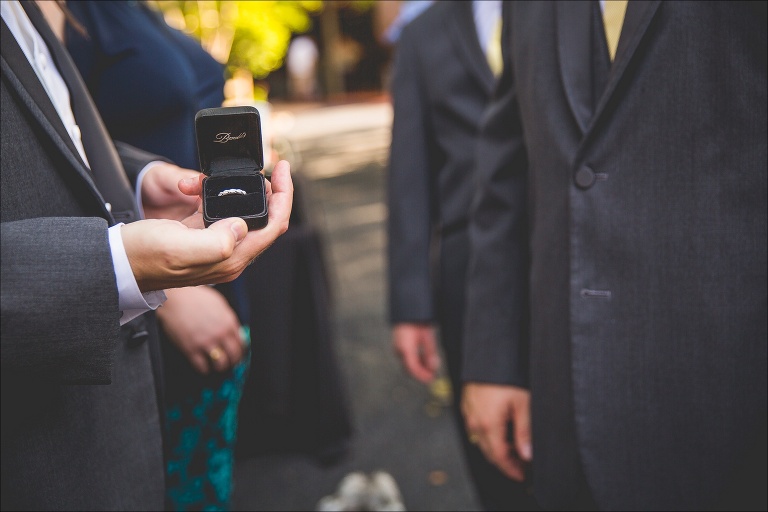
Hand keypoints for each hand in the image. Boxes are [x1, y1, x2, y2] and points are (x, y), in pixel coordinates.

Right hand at [122, 160, 292, 291]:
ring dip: (243, 192)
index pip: (274, 227)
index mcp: (231, 259)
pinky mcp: (203, 238)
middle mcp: (229, 256)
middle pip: (266, 221)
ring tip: (237, 174)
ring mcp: (217, 248)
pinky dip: (220, 196)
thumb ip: (217, 241)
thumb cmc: (144, 256)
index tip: (283, 168)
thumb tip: (241, 225)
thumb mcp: (180, 247)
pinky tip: (208, 186)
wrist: (116, 262)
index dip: (285, 197)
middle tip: (264, 169)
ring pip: (246, 216)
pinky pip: (223, 214)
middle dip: (269, 192)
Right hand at [156, 286, 243, 373]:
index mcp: (229, 322)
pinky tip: (204, 367)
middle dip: (233, 362)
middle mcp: (220, 334)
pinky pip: (202, 367)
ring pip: (220, 364)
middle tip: (230, 364)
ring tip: (217, 366)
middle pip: (234, 356)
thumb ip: (228, 319)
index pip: (242, 344)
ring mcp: (206, 342)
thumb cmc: (196, 297)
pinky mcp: (191, 349)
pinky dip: (204, 369)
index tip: (237, 355)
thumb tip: (235, 332)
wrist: (176, 298)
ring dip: (220, 367)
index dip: (240, 352)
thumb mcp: (219, 304)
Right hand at [392, 322, 439, 382]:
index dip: (422, 375)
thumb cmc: (417, 322)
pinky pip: (407, 359)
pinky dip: (415, 361)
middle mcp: (399, 350)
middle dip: (421, 373)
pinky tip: (424, 359)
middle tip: (433, 375)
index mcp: (405, 349)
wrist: (408, 311)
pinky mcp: (399, 347)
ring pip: (408, 365)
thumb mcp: (427, 337)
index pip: (413, 368)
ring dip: (419, 367)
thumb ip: (430, 353)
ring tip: (431, 366)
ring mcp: (397, 349)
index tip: (431, 378)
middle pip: (409, 369)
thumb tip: (434, 368)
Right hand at [462, 382, 530, 481]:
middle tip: (521, 464)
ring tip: (513, 447)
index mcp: (488, 425)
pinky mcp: (467, 404)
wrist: (489, 356)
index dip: (512, 469)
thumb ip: (524, 432)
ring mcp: (469, 413)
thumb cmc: (505, 376)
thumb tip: (527, 455)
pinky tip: (500, 430)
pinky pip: (475, 427)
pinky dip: (487, 434)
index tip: (522, 475)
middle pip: (489, 452)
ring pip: (481, 440)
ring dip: (496, 448)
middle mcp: (474, 422)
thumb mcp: (522, 404)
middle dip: (505, 461)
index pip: (500, 457)